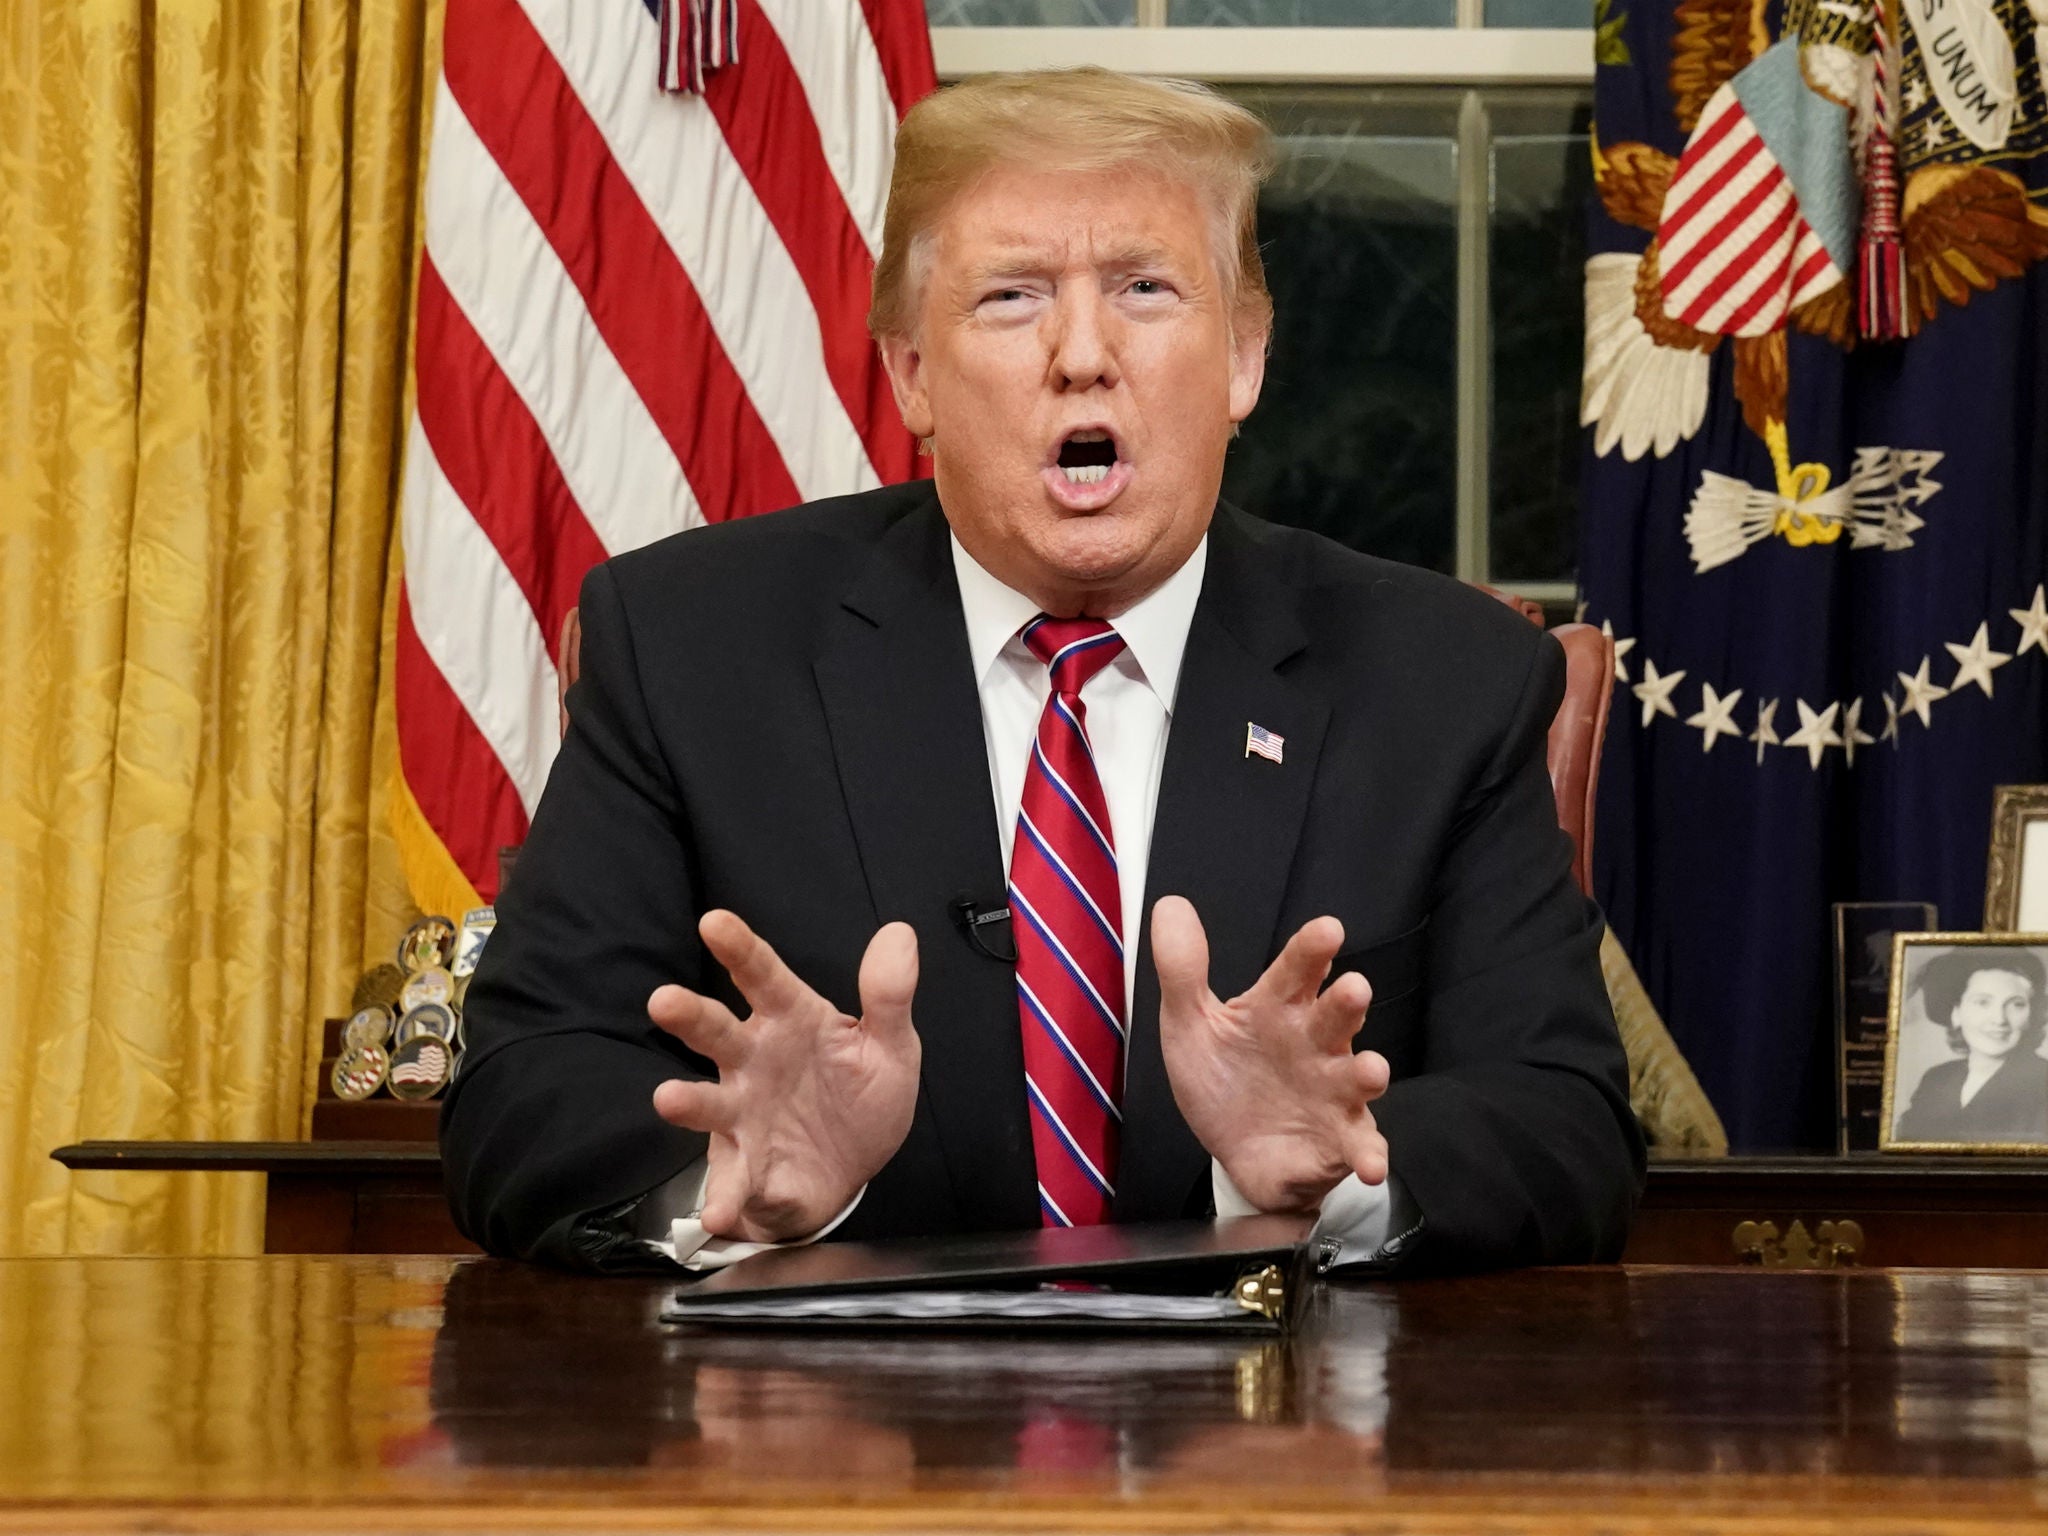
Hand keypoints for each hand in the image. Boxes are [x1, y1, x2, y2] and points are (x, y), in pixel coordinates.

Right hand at [649, 911, 920, 1241]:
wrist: (852, 1166)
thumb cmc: (859, 1093)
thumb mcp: (890, 1045)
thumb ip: (890, 995)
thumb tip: (900, 934)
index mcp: (791, 1020)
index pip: (763, 977)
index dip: (740, 948)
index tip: (714, 922)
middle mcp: (754, 1062)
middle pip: (717, 1032)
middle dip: (690, 1016)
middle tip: (664, 1000)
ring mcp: (743, 1115)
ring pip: (708, 1104)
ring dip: (688, 1102)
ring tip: (669, 1098)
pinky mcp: (747, 1168)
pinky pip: (733, 1182)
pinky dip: (725, 1197)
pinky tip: (721, 1211)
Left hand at [1151, 895, 1389, 1213]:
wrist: (1233, 1152)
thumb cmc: (1224, 1078)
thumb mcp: (1189, 1025)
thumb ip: (1182, 970)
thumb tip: (1170, 906)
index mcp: (1279, 1009)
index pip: (1298, 971)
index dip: (1312, 950)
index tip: (1328, 929)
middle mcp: (1314, 1044)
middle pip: (1336, 1017)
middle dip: (1347, 1003)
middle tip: (1354, 989)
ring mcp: (1332, 1093)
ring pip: (1356, 1077)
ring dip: (1368, 1073)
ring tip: (1371, 1071)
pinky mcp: (1338, 1140)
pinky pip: (1360, 1146)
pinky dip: (1370, 1155)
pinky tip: (1372, 1165)